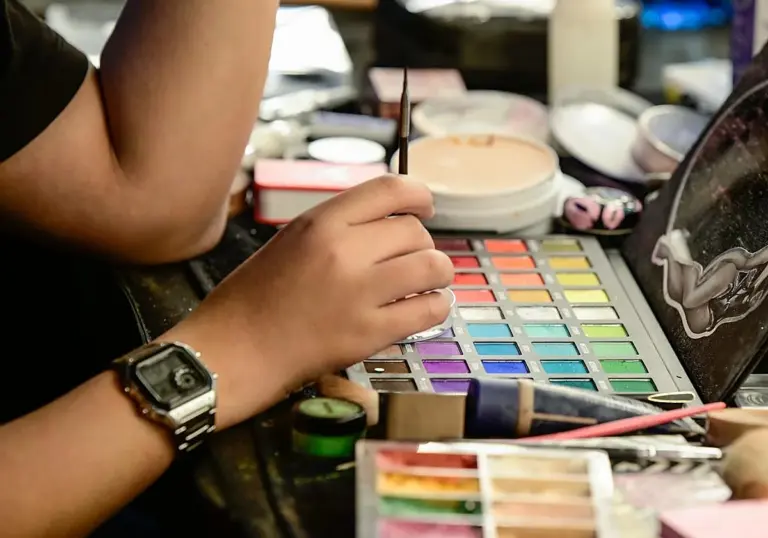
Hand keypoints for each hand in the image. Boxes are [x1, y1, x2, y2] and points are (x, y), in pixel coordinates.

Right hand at [170, 175, 453, 427]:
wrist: (235, 350)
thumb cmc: (256, 297)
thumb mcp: (292, 241)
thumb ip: (340, 227)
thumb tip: (392, 222)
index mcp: (322, 223)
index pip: (390, 189)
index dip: (418, 194)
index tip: (425, 206)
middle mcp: (344, 252)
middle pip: (415, 231)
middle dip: (422, 244)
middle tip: (413, 260)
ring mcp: (360, 293)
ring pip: (432, 266)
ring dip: (438, 273)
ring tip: (429, 283)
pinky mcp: (370, 333)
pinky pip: (429, 310)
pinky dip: (436, 306)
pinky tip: (426, 307)